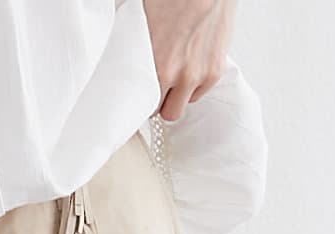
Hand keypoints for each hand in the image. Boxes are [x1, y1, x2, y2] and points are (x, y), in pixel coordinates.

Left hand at [142, 0, 235, 121]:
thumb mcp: (143, 19)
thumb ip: (132, 44)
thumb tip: (119, 53)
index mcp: (158, 66)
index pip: (145, 106)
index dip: (143, 102)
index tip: (141, 98)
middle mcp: (180, 75)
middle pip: (168, 113)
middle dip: (162, 103)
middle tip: (159, 90)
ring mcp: (200, 75)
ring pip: (185, 104)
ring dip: (180, 94)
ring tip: (177, 74)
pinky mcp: (216, 70)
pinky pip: (202, 92)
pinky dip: (196, 84)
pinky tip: (191, 65)